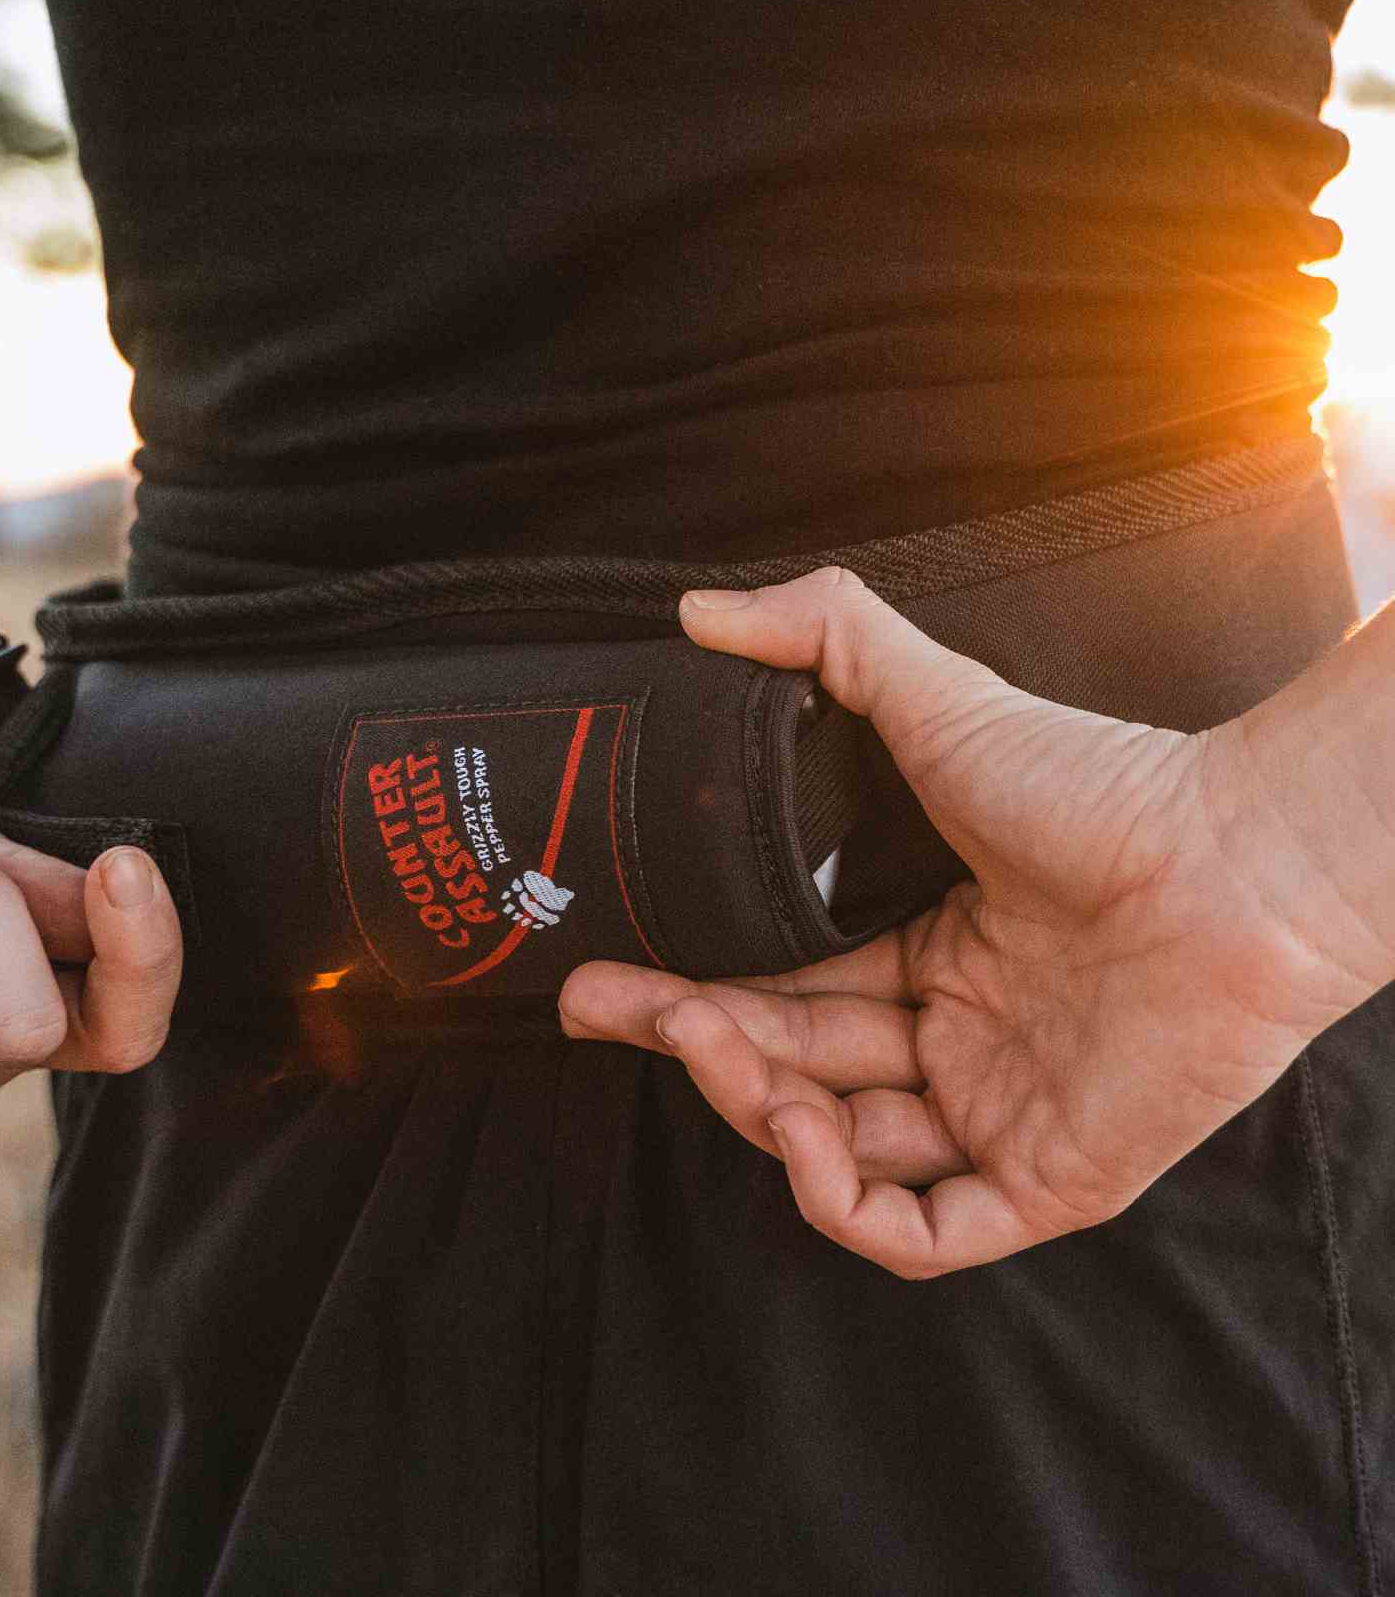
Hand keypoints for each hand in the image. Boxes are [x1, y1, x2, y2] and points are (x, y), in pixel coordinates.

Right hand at [559, 568, 1351, 1278]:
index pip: (784, 995)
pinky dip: (843, 1204)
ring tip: (715, 1049)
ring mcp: (999, 1116)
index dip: (689, 991)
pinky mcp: (1046, 1182)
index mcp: (932, 955)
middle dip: (690, 1042)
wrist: (1232, 856)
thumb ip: (822, 636)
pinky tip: (800, 1143)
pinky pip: (920, 1232)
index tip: (603, 973)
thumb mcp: (936, 698)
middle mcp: (958, 1041)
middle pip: (790, 1070)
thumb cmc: (1099, 782)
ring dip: (756, 1110)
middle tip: (605, 1002)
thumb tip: (701, 605)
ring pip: (840, 1152)